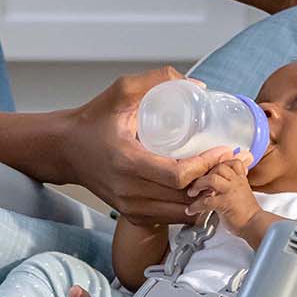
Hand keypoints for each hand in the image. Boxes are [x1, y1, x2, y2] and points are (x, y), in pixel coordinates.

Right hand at [66, 67, 236, 225]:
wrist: (65, 150)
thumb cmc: (92, 122)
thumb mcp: (121, 92)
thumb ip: (157, 79)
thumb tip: (197, 86)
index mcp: (127, 162)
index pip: (178, 175)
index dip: (207, 165)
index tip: (224, 151)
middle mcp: (129, 191)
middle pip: (185, 196)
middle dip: (214, 180)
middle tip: (231, 162)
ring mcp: (130, 207)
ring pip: (181, 211)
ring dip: (205, 196)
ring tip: (220, 175)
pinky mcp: (132, 215)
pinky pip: (170, 217)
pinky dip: (190, 206)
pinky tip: (200, 189)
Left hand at [186, 157, 262, 238]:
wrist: (254, 225)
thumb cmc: (248, 214)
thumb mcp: (242, 194)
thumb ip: (230, 189)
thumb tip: (215, 190)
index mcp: (240, 180)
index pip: (232, 163)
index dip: (220, 165)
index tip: (210, 173)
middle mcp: (236, 183)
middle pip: (219, 167)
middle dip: (205, 174)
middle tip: (198, 184)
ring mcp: (231, 192)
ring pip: (212, 179)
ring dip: (199, 185)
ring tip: (193, 193)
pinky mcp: (225, 203)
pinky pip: (206, 201)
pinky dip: (195, 206)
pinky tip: (191, 210)